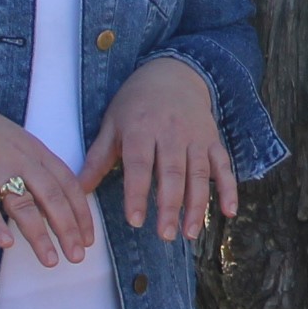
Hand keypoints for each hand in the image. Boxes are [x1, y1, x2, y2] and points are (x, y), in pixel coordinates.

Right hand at [0, 91, 100, 269]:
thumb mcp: (16, 145)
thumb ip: (35, 170)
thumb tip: (52, 205)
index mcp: (36, 152)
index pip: (68, 185)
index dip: (81, 213)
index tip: (89, 238)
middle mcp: (20, 160)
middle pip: (52, 197)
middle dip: (68, 229)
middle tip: (78, 255)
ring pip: (24, 204)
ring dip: (39, 235)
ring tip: (50, 260)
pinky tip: (6, 244)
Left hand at [84, 55, 241, 244]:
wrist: (171, 74)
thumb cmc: (135, 104)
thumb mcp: (112, 124)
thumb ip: (97, 158)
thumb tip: (78, 189)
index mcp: (142, 128)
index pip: (140, 164)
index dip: (138, 192)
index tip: (136, 220)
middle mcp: (171, 132)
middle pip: (172, 172)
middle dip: (170, 206)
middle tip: (165, 235)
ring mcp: (195, 137)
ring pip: (199, 174)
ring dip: (197, 205)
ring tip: (190, 233)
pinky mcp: (213, 141)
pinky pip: (224, 166)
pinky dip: (229, 188)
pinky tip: (229, 212)